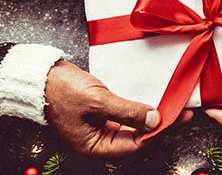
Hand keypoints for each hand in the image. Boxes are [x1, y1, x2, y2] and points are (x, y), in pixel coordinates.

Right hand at [45, 60, 167, 156]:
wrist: (41, 75)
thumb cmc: (62, 90)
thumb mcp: (97, 100)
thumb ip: (127, 112)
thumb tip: (155, 121)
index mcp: (94, 147)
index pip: (135, 145)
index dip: (157, 133)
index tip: (175, 118)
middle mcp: (99, 142)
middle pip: (137, 139)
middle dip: (159, 127)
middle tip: (180, 113)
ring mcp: (101, 128)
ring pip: (134, 128)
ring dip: (152, 118)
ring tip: (172, 107)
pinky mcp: (103, 115)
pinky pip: (127, 117)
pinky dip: (140, 111)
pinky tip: (154, 103)